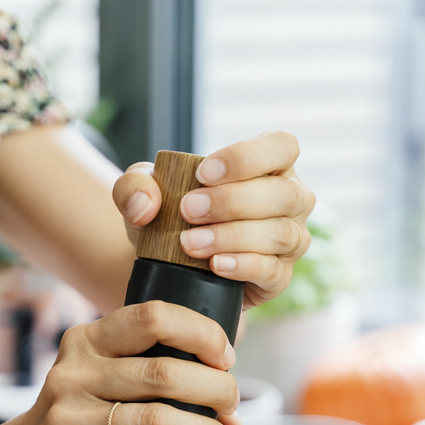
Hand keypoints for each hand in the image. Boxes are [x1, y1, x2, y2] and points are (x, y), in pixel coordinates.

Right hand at [0, 301, 244, 424]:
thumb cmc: (80, 422)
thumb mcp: (100, 383)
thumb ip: (155, 383)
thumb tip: (237, 417)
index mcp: (85, 341)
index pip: (153, 316)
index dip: (202, 334)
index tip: (226, 361)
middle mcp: (73, 374)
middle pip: (164, 373)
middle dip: (215, 391)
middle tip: (232, 409)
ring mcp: (68, 421)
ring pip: (157, 422)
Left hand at [113, 132, 314, 309]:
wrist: (166, 264)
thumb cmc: (168, 215)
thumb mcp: (143, 193)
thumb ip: (135, 186)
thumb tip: (144, 206)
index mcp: (270, 166)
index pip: (282, 147)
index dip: (248, 157)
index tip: (204, 173)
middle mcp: (289, 200)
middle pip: (282, 194)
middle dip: (232, 202)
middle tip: (188, 211)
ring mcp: (289, 240)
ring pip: (279, 234)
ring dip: (232, 237)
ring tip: (190, 243)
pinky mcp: (278, 277)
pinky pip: (273, 271)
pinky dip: (243, 266)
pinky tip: (215, 266)